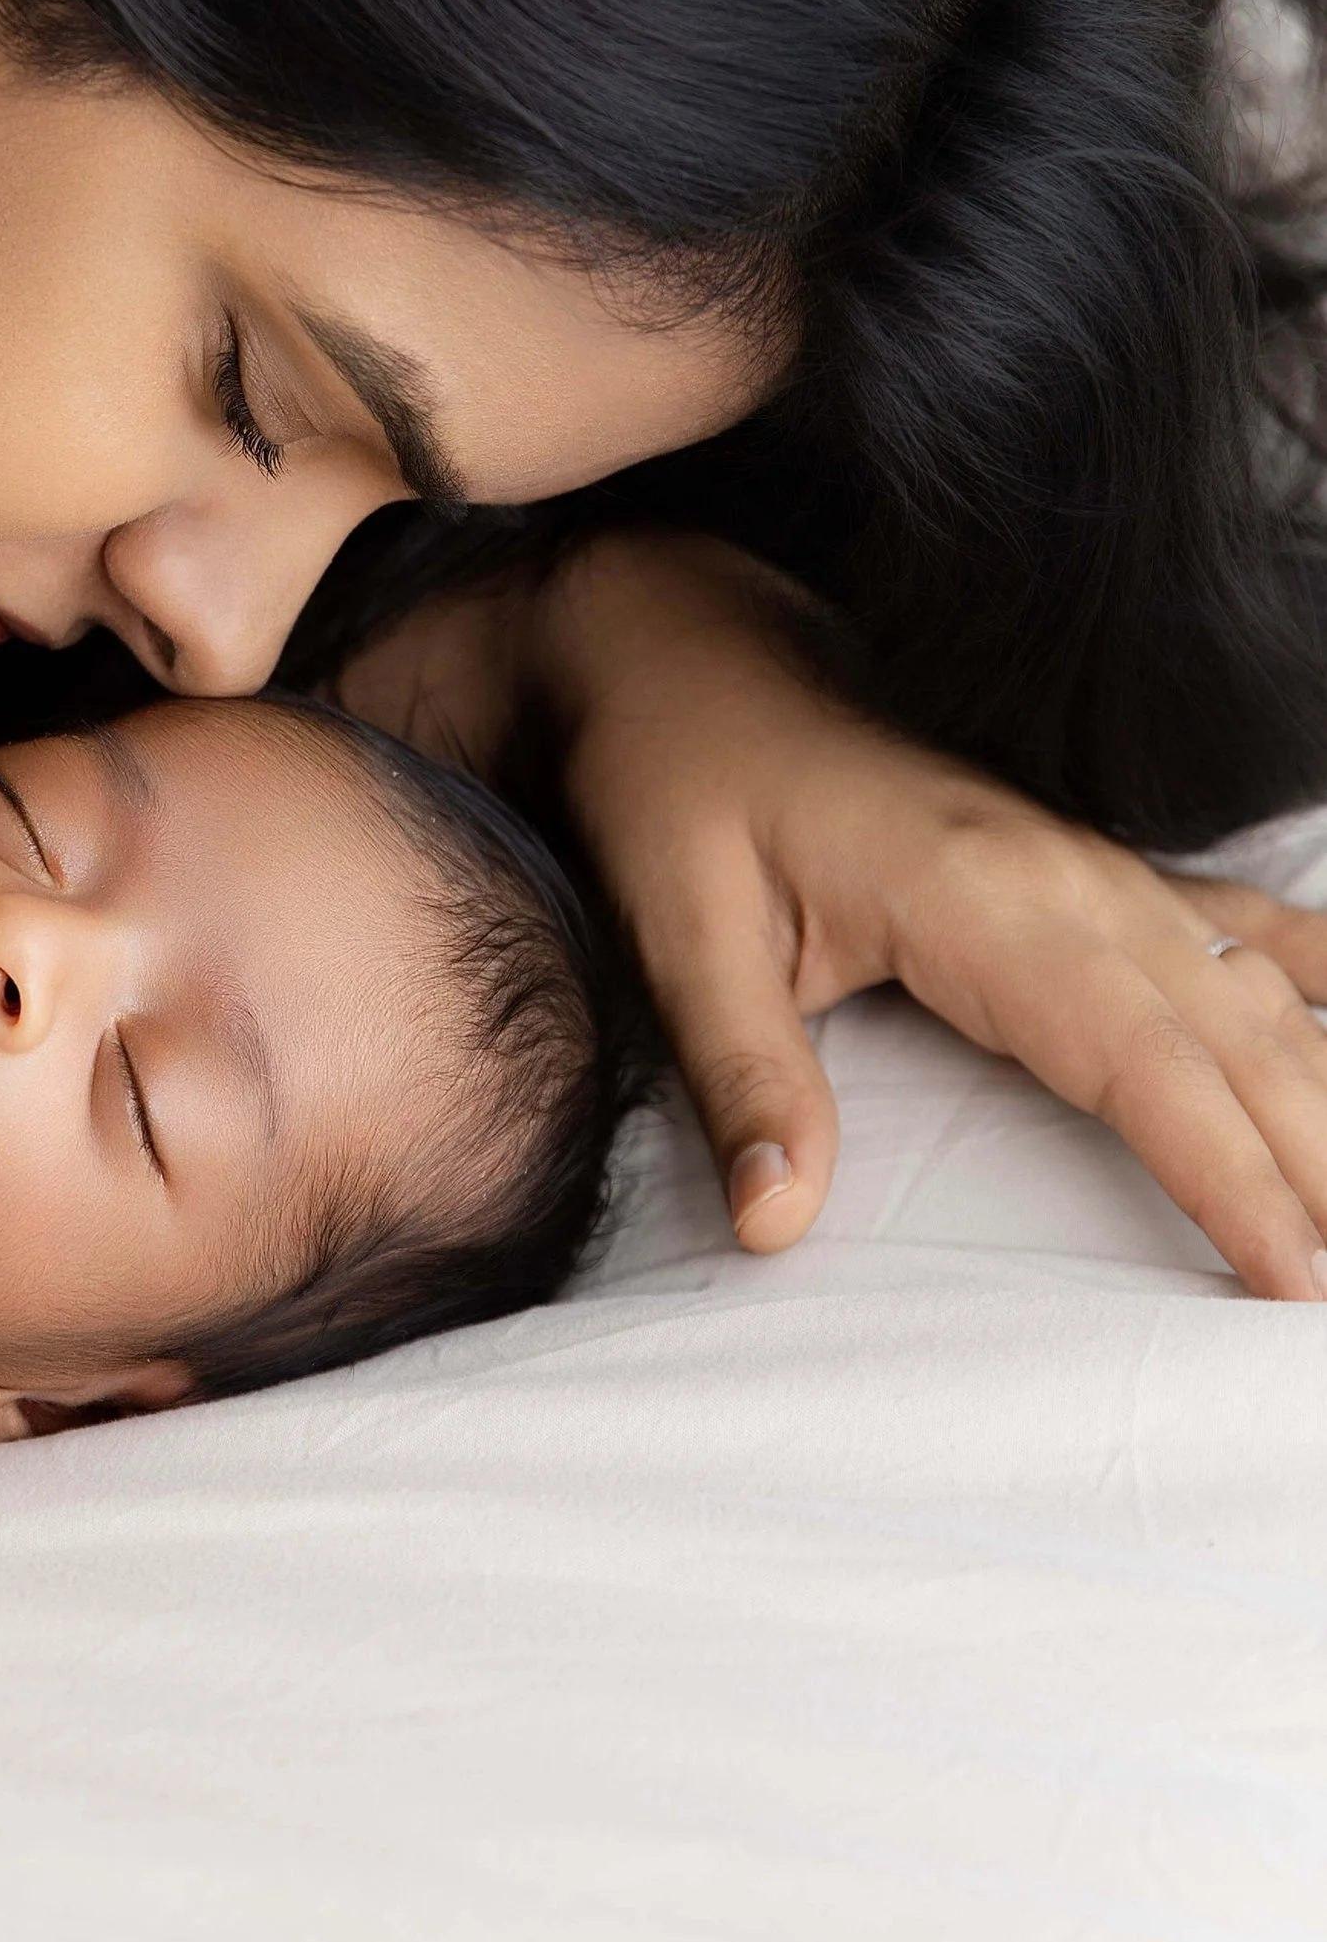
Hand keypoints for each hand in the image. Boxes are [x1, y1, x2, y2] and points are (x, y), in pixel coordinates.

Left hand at [353, 530, 1326, 1303]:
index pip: (1143, 1058)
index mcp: (981, 896)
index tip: (1294, 1279)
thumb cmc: (680, 791)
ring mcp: (1093, 864)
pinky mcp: (1091, 866)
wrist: (688, 662)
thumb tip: (773, 1219)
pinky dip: (1318, 983)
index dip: (1230, 1172)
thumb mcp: (680, 934)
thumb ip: (741, 1078)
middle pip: (1237, 1038)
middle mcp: (1068, 875)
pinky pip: (1242, 923)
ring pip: (1261, 989)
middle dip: (1320, 1167)